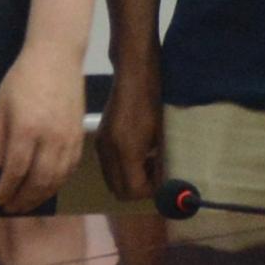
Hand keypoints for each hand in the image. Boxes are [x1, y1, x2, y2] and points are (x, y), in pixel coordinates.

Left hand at [0, 49, 91, 215]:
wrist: (56, 58)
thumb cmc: (22, 78)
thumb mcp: (0, 104)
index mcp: (26, 128)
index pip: (15, 170)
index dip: (6, 189)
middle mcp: (50, 138)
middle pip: (38, 180)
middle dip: (23, 198)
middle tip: (11, 208)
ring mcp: (68, 139)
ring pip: (57, 179)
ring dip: (41, 196)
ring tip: (27, 204)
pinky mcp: (80, 137)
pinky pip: (70, 169)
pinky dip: (58, 183)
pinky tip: (47, 188)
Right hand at [103, 61, 170, 211]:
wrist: (134, 73)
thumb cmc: (155, 100)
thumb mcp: (164, 134)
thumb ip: (162, 162)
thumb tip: (165, 183)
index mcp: (125, 150)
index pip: (133, 190)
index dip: (151, 191)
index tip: (164, 180)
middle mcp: (108, 151)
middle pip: (118, 190)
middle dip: (138, 189)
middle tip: (156, 175)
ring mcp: (101, 144)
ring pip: (112, 180)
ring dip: (129, 179)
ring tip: (148, 163)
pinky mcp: (99, 138)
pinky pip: (108, 166)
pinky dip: (122, 168)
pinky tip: (137, 153)